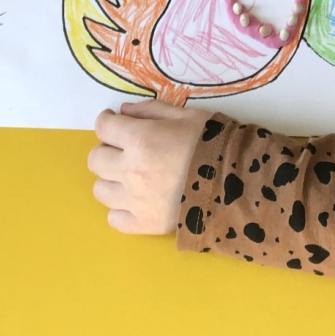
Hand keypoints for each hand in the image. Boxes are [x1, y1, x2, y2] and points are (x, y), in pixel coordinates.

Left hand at [88, 100, 204, 233]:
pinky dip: (121, 209)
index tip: (114, 121)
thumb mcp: (186, 115)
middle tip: (123, 148)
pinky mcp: (144, 224)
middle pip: (96, 159)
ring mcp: (135, 201)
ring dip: (111, 179)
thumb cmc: (213, 141)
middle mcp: (131, 170)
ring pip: (101, 190)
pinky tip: (137, 200)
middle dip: (107, 149)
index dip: (107, 121)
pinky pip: (114, 218)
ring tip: (130, 176)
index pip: (103, 127)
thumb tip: (122, 111)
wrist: (239, 182)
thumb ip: (151, 111)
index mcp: (141, 139)